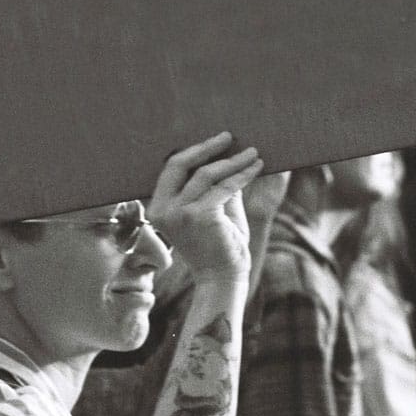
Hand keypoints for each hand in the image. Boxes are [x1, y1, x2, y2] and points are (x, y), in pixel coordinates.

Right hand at [148, 132, 262, 280]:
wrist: (222, 280)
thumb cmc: (219, 247)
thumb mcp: (214, 210)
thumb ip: (216, 185)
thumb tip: (228, 155)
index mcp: (159, 207)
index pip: (172, 169)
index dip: (194, 151)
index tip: (215, 141)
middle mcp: (163, 209)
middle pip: (180, 164)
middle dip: (206, 147)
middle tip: (229, 136)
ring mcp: (180, 213)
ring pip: (207, 173)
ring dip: (232, 160)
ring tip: (252, 153)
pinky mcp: (201, 216)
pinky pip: (225, 186)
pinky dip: (243, 174)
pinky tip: (257, 167)